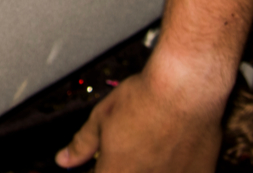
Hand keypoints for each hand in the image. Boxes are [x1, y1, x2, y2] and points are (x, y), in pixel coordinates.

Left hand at [54, 59, 225, 171]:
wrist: (187, 87)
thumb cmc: (146, 98)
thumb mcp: (103, 117)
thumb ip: (83, 143)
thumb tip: (65, 158)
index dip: (98, 169)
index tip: (103, 161)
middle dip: (122, 166)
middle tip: (130, 150)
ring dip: (147, 167)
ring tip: (152, 147)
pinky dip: (173, 168)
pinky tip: (173, 153)